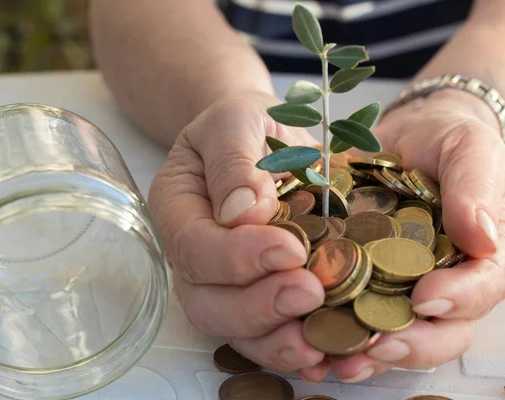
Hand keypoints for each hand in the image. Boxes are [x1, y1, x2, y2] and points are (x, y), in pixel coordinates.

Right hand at [148, 92, 327, 370]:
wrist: (261, 139)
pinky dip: (293, 348)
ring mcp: (223, 281)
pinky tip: (325, 352)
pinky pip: (267, 332)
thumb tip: (244, 213)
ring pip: (235, 329)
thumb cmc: (245, 125)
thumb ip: (235, 161)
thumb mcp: (237, 120)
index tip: (289, 249)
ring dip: (276, 339)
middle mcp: (194, 255)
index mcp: (179, 209)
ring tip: (321, 340)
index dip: (236, 258)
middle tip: (311, 293)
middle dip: (259, 306)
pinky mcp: (258, 293)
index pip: (194, 248)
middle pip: (208, 302)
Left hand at [300, 90, 504, 381]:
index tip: (426, 297)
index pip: (485, 286)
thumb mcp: (469, 148)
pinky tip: (313, 345)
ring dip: (371, 353)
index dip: (461, 298)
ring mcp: (406, 286)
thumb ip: (476, 185)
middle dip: (413, 343)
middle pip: (444, 330)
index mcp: (485, 253)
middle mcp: (449, 280)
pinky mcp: (366, 282)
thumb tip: (482, 236)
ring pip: (399, 334)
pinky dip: (338, 335)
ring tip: (341, 360)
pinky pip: (355, 316)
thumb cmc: (447, 140)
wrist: (407, 137)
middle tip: (379, 345)